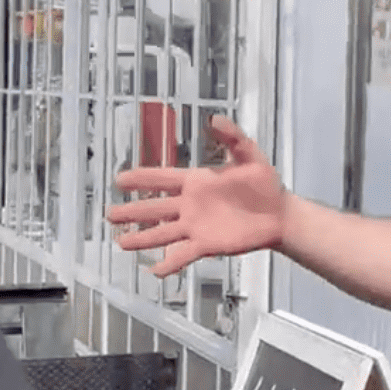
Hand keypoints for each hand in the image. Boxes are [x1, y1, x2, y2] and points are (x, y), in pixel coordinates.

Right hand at [106, 116, 285, 276]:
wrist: (280, 214)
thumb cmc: (265, 185)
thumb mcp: (250, 155)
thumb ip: (233, 137)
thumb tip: (215, 118)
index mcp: (197, 182)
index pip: (163, 178)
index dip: (141, 178)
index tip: (119, 179)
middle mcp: (191, 205)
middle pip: (155, 207)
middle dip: (132, 211)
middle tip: (110, 214)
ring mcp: (197, 226)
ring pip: (163, 232)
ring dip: (142, 238)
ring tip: (121, 243)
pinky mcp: (207, 244)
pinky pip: (183, 254)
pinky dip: (169, 263)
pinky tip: (155, 271)